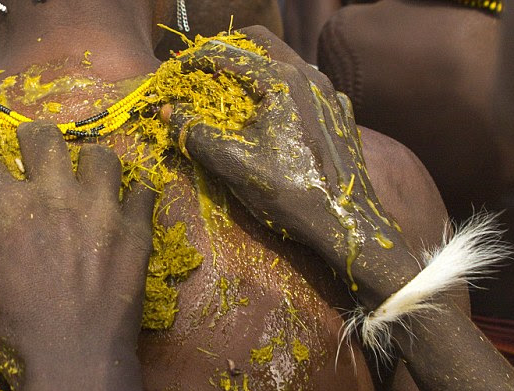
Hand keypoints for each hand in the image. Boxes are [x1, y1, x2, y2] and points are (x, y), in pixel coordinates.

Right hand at [0, 122, 154, 390]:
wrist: (76, 365)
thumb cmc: (16, 335)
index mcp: (9, 208)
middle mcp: (56, 196)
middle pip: (42, 136)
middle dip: (29, 139)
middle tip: (29, 155)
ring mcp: (102, 211)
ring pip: (100, 155)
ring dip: (86, 164)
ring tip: (82, 180)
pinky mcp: (136, 232)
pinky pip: (142, 192)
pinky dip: (131, 196)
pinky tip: (120, 208)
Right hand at [164, 29, 419, 305]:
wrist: (346, 224)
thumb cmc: (290, 195)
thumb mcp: (232, 164)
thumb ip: (195, 133)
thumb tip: (167, 111)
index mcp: (282, 81)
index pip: (227, 53)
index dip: (193, 60)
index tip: (172, 73)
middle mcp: (310, 76)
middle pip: (259, 43)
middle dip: (225, 53)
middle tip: (199, 73)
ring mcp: (329, 93)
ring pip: (285, 61)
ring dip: (254, 70)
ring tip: (230, 93)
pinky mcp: (340, 113)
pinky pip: (306, 86)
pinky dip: (280, 89)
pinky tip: (270, 116)